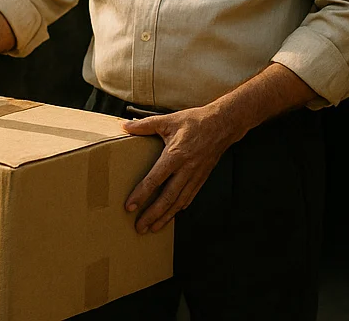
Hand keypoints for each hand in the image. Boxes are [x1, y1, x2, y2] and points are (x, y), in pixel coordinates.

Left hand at [119, 106, 242, 234]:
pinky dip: (179, 208)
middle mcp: (186, 169)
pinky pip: (189, 197)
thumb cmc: (196, 121)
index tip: (130, 207)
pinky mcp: (202, 177)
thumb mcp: (169, 120)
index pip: (155, 179)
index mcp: (175, 155)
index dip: (141, 194)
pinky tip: (172, 215)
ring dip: (165, 217)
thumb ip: (146, 125)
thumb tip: (125, 127)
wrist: (223, 124)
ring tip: (153, 228)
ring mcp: (195, 175)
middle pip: (167, 197)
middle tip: (139, 227)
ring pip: (179, 201)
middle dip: (152, 215)